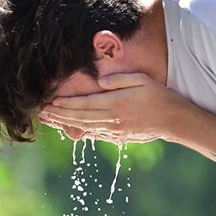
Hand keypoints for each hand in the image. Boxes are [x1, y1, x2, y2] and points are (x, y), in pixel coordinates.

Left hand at [40, 73, 189, 143]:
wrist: (173, 120)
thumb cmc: (158, 96)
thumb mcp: (141, 80)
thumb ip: (120, 79)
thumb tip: (99, 81)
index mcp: (117, 103)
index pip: (85, 104)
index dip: (66, 104)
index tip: (50, 102)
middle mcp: (113, 118)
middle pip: (80, 117)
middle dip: (59, 115)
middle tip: (42, 112)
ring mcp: (114, 130)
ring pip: (84, 127)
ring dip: (64, 123)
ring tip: (49, 120)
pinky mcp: (117, 136)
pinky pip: (94, 134)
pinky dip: (79, 131)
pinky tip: (68, 127)